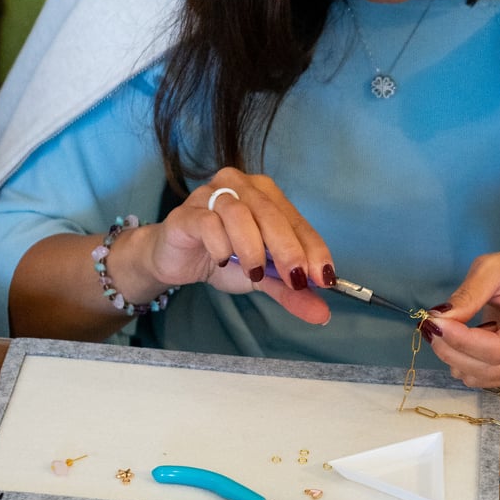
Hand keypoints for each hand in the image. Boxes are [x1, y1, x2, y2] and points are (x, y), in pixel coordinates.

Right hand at [137, 168, 334, 324]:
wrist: (175, 259)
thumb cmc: (223, 257)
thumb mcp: (262, 277)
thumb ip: (290, 291)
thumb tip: (322, 314)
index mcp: (266, 194)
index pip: (297, 221)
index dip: (313, 248)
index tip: (324, 278)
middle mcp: (240, 185)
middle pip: (270, 212)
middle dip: (288, 248)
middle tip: (295, 279)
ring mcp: (211, 195)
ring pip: (239, 214)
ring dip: (252, 247)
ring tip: (253, 272)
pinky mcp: (186, 213)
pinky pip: (208, 223)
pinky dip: (221, 245)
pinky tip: (222, 261)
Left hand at [423, 250, 499, 386]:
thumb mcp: (496, 268)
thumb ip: (468, 294)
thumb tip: (439, 319)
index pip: (498, 350)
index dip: (462, 341)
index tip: (435, 323)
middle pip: (489, 368)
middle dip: (452, 350)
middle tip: (430, 327)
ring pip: (485, 378)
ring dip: (456, 359)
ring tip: (446, 331)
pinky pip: (488, 378)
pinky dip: (467, 363)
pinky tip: (464, 341)